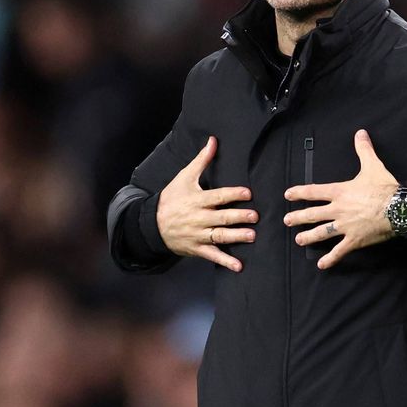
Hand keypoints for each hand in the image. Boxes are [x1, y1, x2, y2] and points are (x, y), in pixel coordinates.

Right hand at [156, 136, 256, 271]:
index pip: (217, 196)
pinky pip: (212, 255)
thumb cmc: (171, 197)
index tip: (247, 193)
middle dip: (238, 217)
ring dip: (235, 237)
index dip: (232, 194)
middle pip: (220, 217)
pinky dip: (225, 262)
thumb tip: (213, 140)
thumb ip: (202, 160)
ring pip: (219, 236)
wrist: (151, 224)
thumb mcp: (184, 177)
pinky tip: (238, 266)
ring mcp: (197, 234)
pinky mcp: (197, 248)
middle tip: (254, 216)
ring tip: (251, 236)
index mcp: (196, 199)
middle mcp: (198, 217)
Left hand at [283, 129, 397, 269]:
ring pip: (321, 233)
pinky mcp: (355, 240)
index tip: (288, 194)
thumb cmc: (386, 188)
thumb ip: (364, 149)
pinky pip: (339, 251)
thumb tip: (360, 133)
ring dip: (308, 237)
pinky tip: (321, 265)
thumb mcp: (373, 165)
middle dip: (298, 217)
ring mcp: (345, 226)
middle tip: (287, 220)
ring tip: (298, 240)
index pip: (314, 192)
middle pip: (313, 214)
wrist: (400, 209)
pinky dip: (330, 259)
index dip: (299, 192)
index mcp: (340, 192)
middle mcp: (338, 210)